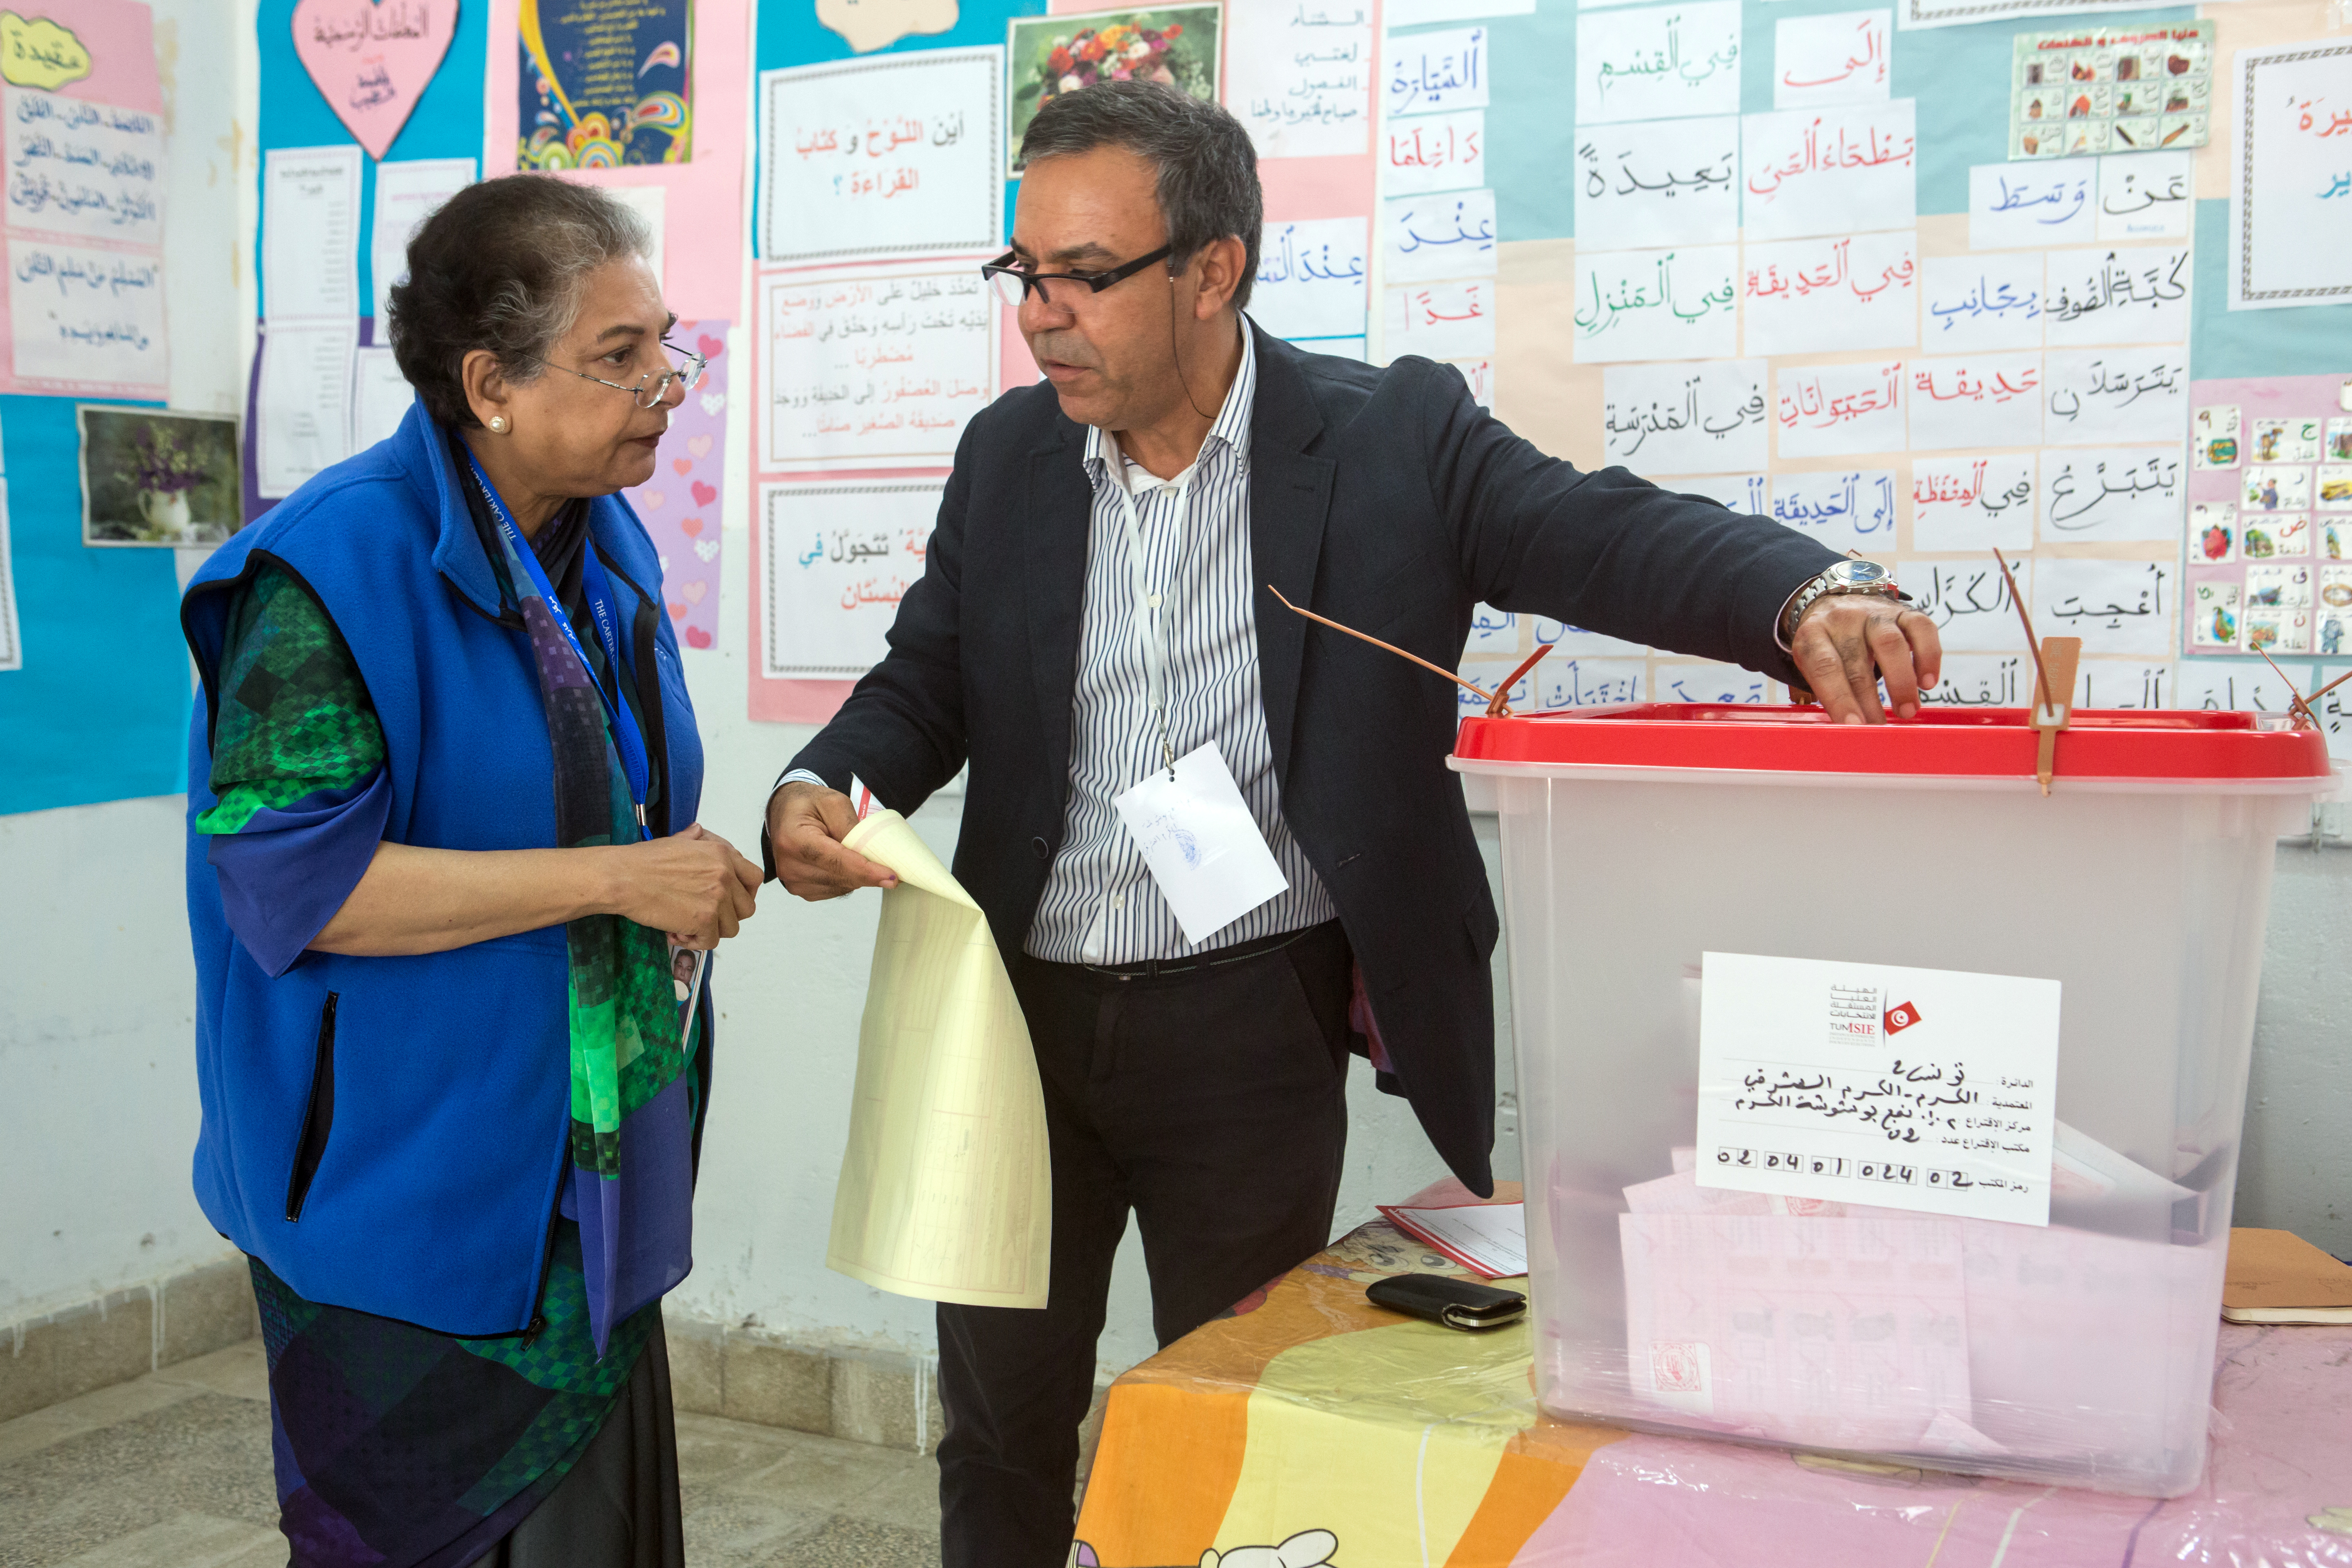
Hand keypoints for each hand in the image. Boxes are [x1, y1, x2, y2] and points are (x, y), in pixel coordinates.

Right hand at [606, 823, 760, 947]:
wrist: (624, 877)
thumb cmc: (644, 860)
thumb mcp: (676, 841)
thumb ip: (696, 840)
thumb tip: (699, 831)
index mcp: (722, 854)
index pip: (754, 878)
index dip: (744, 893)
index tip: (730, 901)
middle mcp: (725, 874)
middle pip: (747, 907)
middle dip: (728, 915)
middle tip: (706, 916)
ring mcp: (717, 897)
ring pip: (732, 927)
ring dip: (711, 930)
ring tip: (687, 926)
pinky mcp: (705, 919)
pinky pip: (711, 941)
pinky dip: (695, 942)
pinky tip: (676, 934)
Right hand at [765, 781, 897, 901]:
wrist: (787, 811)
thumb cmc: (809, 804)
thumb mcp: (834, 802)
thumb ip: (850, 827)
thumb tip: (870, 855)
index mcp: (794, 840)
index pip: (836, 861)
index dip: (866, 871)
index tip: (891, 876)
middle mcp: (789, 865)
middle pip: (840, 877)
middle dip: (868, 874)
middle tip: (891, 868)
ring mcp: (792, 880)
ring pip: (840, 887)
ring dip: (857, 876)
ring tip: (858, 855)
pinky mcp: (800, 889)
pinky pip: (834, 890)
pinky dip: (846, 880)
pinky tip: (846, 864)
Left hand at [1791, 593, 1942, 723]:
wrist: (1835, 603)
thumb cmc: (1826, 646)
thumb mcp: (1813, 663)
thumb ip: (1826, 690)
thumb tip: (1850, 730)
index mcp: (1813, 634)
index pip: (1824, 667)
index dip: (1839, 698)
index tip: (1853, 726)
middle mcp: (1843, 619)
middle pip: (1857, 662)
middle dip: (1870, 701)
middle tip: (1879, 729)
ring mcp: (1874, 613)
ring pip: (1890, 644)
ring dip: (1901, 683)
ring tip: (1907, 711)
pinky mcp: (1903, 610)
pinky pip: (1921, 628)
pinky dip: (1928, 657)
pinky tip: (1927, 683)